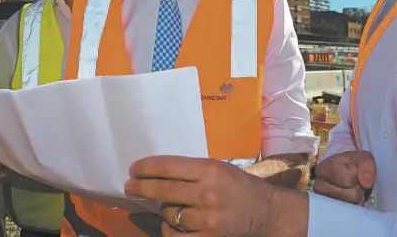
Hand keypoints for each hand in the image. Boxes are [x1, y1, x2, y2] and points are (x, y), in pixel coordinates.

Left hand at [124, 156, 277, 235]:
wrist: (266, 211)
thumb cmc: (237, 185)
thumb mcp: (216, 168)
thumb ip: (190, 170)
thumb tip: (155, 173)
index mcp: (209, 169)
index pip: (168, 166)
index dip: (146, 168)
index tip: (133, 169)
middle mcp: (207, 192)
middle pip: (163, 190)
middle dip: (141, 188)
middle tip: (129, 187)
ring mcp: (208, 218)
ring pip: (169, 214)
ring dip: (163, 211)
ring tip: (164, 206)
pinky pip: (177, 236)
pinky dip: (171, 230)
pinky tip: (171, 225)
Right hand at [313, 150, 375, 205]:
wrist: (343, 172)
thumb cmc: (351, 164)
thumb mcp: (362, 158)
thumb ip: (366, 165)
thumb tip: (366, 184)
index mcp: (323, 169)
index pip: (347, 179)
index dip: (356, 177)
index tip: (354, 172)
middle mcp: (318, 186)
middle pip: (351, 196)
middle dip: (358, 190)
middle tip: (354, 184)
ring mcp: (323, 200)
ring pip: (351, 206)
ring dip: (356, 200)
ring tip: (351, 191)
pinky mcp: (328, 211)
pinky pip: (347, 214)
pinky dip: (352, 209)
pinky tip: (348, 200)